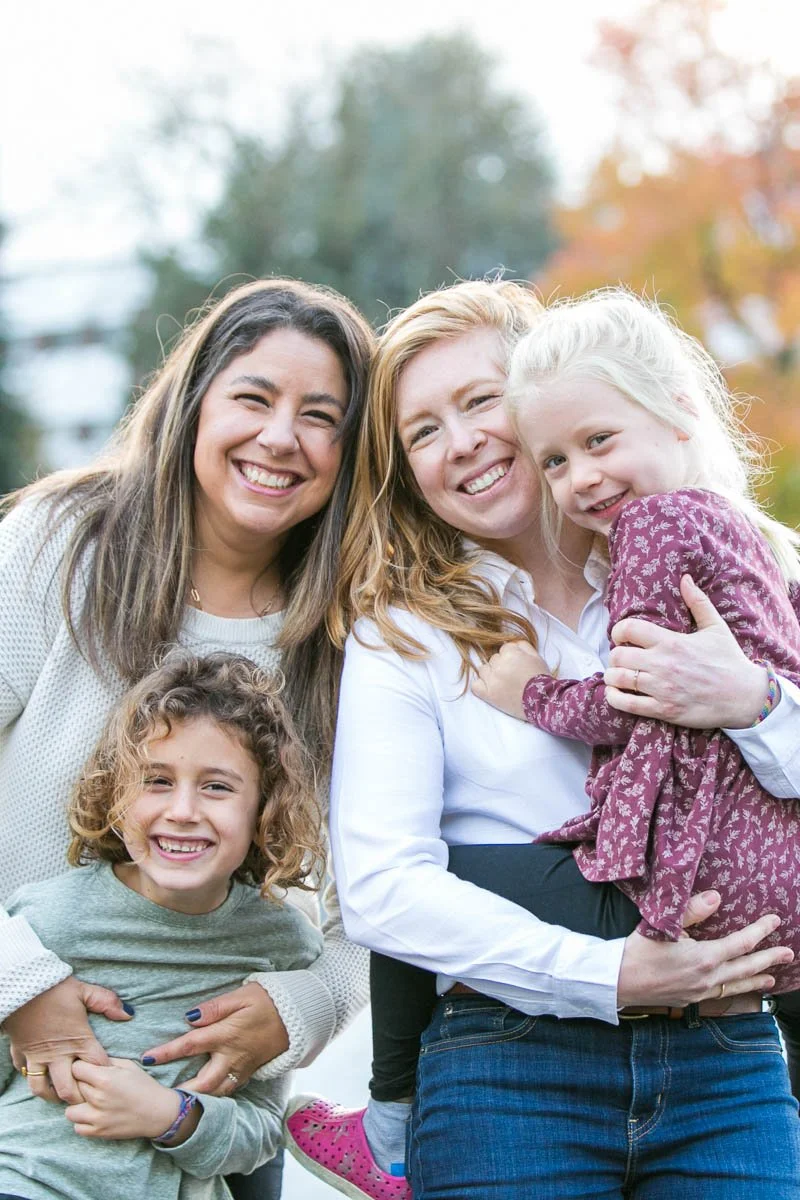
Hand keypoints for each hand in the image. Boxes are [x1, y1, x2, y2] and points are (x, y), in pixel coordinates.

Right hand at [4, 977, 132, 1102]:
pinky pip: (24, 1073)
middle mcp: (57, 1054)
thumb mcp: (85, 991)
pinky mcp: (21, 1052)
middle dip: (77, 1097)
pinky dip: (32, 1076)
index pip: (96, 1068)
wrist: (22, 987)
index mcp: (78, 1040)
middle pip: (67, 1090)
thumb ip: (108, 1002)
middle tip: (84, 1097)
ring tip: (60, 1093)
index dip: (104, 1074)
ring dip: (51, 1094)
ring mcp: (37, 1056)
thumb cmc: (55, 989)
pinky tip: (40, 1074)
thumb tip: (128, 1014)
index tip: (108, 1077)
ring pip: (41, 1089)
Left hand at [66, 1058, 192, 1140]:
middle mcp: (98, 1098)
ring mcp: (97, 1118)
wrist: (158, 1112)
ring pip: (69, 1111)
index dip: (81, 1067)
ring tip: (89, 1102)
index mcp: (105, 1079)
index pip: (76, 1068)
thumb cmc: (144, 1086)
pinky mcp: (98, 1133)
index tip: (87, 1069)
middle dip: (81, 1084)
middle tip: (92, 1084)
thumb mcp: (128, 1066)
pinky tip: (94, 1114)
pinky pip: (77, 1127)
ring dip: (78, 1105)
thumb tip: (88, 1059)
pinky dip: (83, 1122)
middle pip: (73, 1087)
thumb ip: (106, 1062)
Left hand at [141, 982, 287, 1094]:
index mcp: (226, 1034)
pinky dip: (215, 1095)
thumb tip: (190, 1018)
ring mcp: (242, 1067)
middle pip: (202, 1082)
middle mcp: (232, 1056)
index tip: (146, 1058)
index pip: (189, 1045)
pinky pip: (229, 1089)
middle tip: (160, 1096)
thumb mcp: (242, 996)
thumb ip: (215, 1008)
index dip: (166, 1052)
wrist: (298, 1017)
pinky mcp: (249, 1071)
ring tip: (179, 1100)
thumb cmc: (268, 1002)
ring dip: (198, 1098)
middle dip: (181, 1092)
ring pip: (217, 1091)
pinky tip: (205, 1094)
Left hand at [472, 642, 547, 719]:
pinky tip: (490, 688)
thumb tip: (511, 644)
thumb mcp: (536, 656)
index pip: (504, 649)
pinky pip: (475, 685)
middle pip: (493, 659)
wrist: (543, 701)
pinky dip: (480, 686)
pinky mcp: (488, 694)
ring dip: (490, 674)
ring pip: (483, 670)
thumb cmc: (541, 678)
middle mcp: (498, 665)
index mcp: (510, 654)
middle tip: (513, 676)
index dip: (511, 657)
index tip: (517, 666)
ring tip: (503, 683)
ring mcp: (491, 680)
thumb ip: (522, 645)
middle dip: (501, 665)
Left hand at [604, 575, 767, 727]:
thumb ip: (698, 602)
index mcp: (672, 642)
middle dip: (615, 655)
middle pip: (619, 655)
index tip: (621, 637)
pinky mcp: (664, 709)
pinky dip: (614, 698)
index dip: (618, 631)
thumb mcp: (716, 627)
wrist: (745, 696)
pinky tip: (615, 692)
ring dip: (612, 676)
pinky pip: (627, 704)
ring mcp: (662, 688)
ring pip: (619, 679)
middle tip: (621, 658)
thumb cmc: (730, 660)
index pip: (629, 629)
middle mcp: (664, 664)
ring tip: (617, 675)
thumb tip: (685, 578)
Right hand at [617, 890, 792, 1007]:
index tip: (774, 921)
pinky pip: (721, 995)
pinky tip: (737, 988)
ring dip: (756, 980)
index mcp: (704, 958)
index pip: (741, 943)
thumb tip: (716, 897)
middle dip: (769, 959)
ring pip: (736, 986)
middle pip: (746, 968)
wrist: (618, 981)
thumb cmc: (638, 950)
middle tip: (788, 954)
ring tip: (773, 978)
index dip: (760, 931)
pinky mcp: (690, 1000)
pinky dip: (736, 991)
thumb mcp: (664, 925)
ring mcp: (700, 992)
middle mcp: (707, 978)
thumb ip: (692, 911)